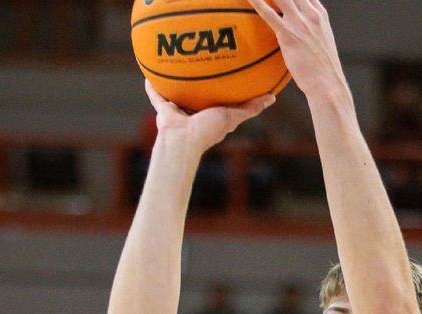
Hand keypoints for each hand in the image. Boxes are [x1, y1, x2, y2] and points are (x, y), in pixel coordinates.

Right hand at [144, 80, 274, 153]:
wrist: (184, 140)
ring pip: (177, 95)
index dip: (223, 91)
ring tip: (175, 65)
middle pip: (197, 97)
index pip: (219, 101)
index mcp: (211, 117)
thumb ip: (250, 108)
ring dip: (175, 85)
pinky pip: (157, 96)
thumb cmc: (209, 130)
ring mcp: (179, 113)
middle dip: (199, 86)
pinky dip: (153, 88)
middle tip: (202, 67)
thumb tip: (272, 97)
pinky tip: (149, 74)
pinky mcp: (164, 112)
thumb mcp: (233, 116)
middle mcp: (195, 115)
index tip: (228, 78)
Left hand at [248, 0, 347, 99]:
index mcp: (319, 14)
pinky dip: (257, 2)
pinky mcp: (289, 34)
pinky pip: (268, 13)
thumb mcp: (320, 46)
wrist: (327, 83)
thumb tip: (298, 36)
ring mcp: (300, 22)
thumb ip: (310, 33)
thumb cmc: (322, 71)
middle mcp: (310, 14)